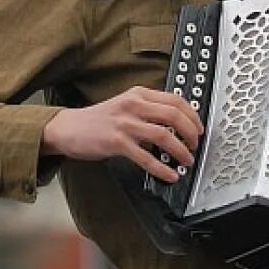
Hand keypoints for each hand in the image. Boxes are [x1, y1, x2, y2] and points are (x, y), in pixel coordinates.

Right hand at [41, 87, 201, 183]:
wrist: (68, 128)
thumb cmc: (99, 120)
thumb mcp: (126, 104)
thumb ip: (149, 109)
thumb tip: (177, 123)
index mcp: (139, 94)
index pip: (176, 100)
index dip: (193, 115)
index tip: (199, 128)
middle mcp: (134, 105)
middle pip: (174, 115)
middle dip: (191, 132)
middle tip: (196, 145)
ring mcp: (125, 123)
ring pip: (164, 135)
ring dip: (181, 150)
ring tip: (186, 160)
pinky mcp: (116, 142)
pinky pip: (146, 157)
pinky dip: (162, 168)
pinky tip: (169, 174)